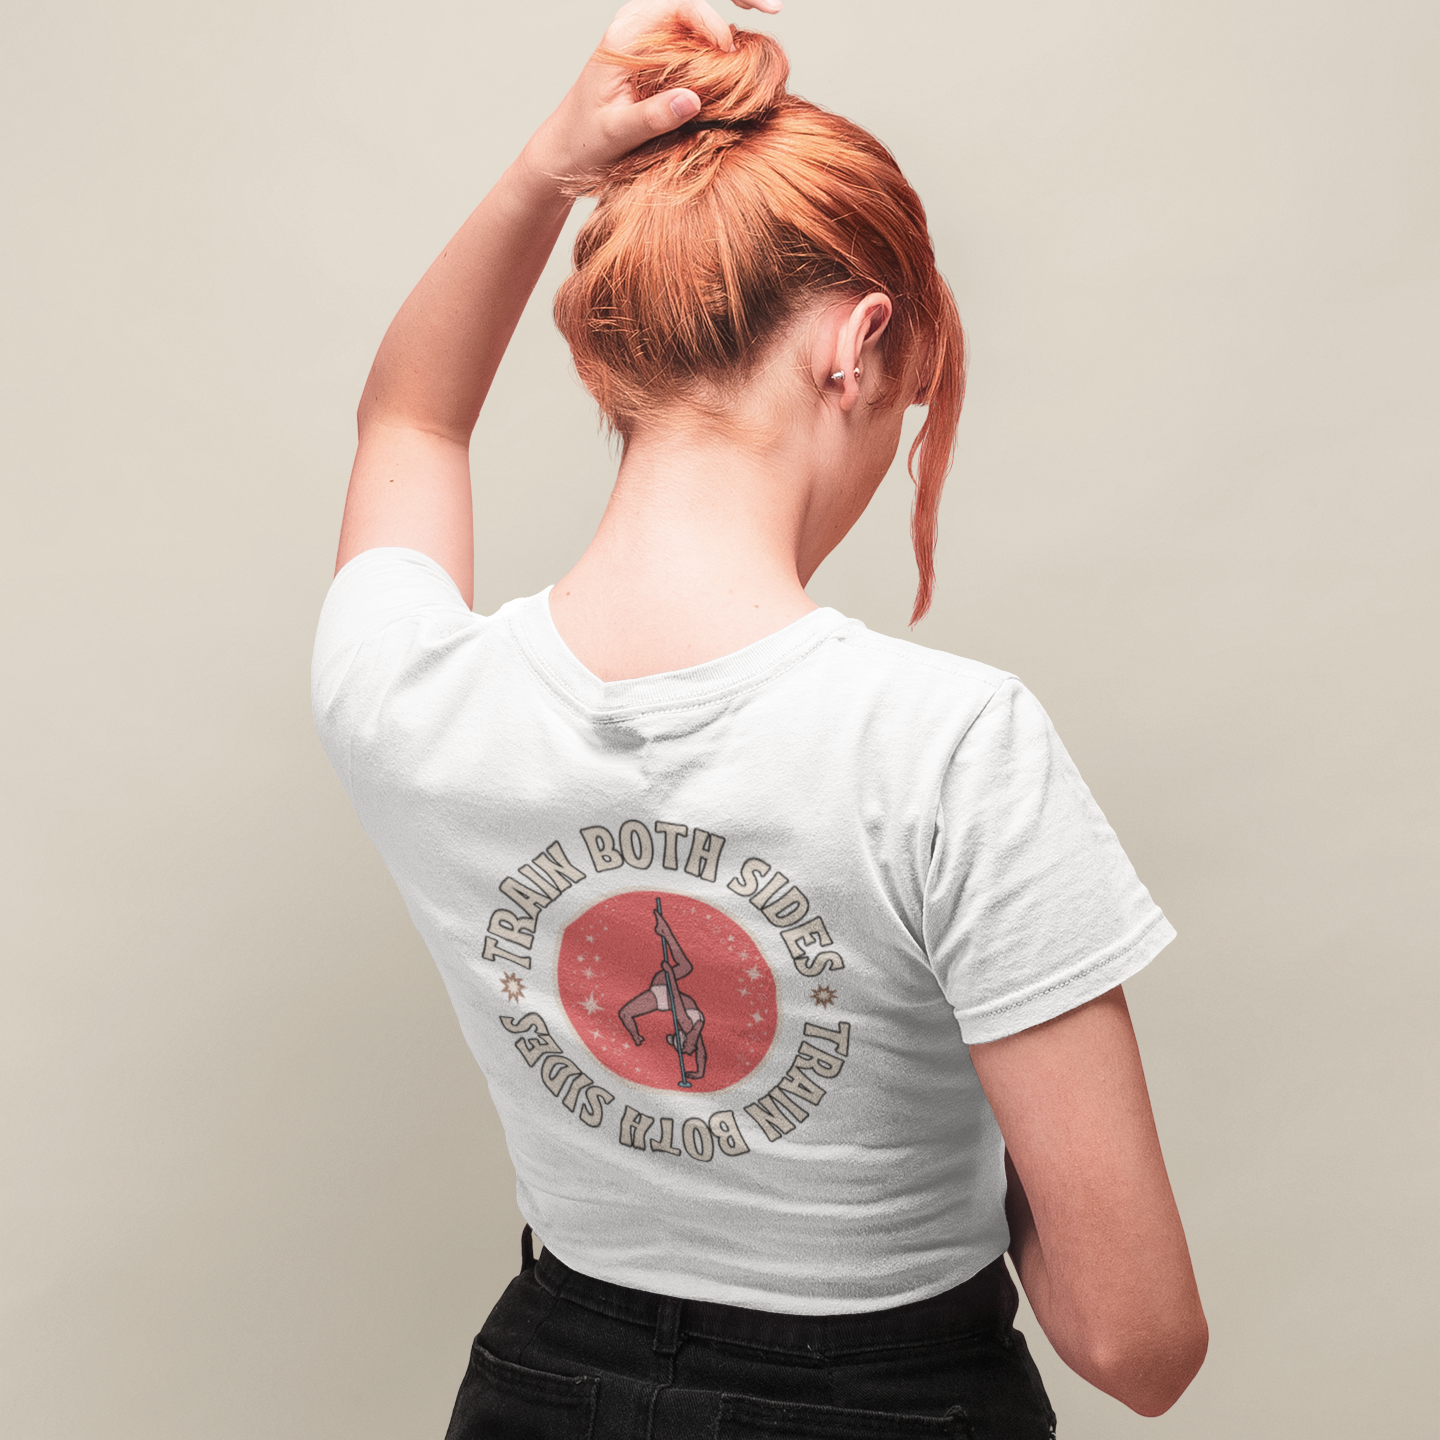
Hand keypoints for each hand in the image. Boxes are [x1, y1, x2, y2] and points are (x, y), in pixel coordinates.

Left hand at [520, 0, 782, 191]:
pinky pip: (697, 33)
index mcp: (627, 34)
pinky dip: (726, 35)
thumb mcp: (618, 134)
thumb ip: (653, 117)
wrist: (564, 150)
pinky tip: (748, 46)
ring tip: (769, 16)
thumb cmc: (584, 142)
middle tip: (774, 6)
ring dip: (734, 10)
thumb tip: (693, 100)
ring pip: (698, 10)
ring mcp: (652, 37)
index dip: (710, 20)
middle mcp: (640, 25)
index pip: (679, 3)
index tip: (729, 49)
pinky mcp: (661, 54)